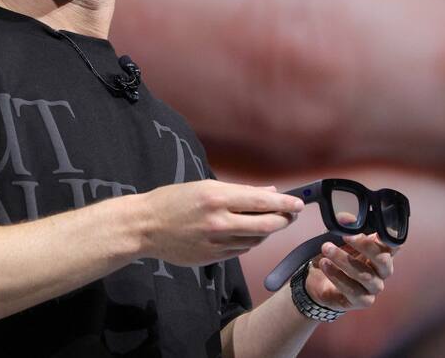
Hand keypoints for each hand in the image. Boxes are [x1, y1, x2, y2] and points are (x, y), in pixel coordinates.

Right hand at [139, 180, 302, 266]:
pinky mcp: (212, 258)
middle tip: (289, 215)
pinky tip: (245, 233)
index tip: (299, 204)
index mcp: (217, 198)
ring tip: (265, 221)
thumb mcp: (205, 187)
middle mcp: (219, 222)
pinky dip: (248, 241)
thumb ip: (240, 192)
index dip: (285, 204)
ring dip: (266, 231)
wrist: (145, 226)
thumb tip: (269, 193)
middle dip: (282, 220)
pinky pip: (241, 250)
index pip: (263, 202)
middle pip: (266, 225)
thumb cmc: (173, 201)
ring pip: (256, 240)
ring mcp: (216, 243)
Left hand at [306, 234, 397, 312]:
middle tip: (345, 235)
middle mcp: (382, 271)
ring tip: (326, 248)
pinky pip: (352, 290)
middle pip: (383, 259)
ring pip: (365, 275)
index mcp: (381, 252)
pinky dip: (337, 276)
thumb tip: (346, 218)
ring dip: (343, 259)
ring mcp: (374, 287)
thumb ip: (345, 228)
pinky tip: (325, 265)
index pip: (394, 244)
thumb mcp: (339, 239)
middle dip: (364, 245)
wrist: (320, 282)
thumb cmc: (337, 257)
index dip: (388, 236)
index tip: (375, 228)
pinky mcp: (362, 301)